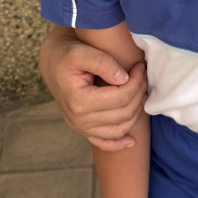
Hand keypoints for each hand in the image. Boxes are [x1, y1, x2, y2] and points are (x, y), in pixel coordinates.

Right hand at [39, 27, 147, 150]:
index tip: (140, 67)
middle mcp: (79, 120)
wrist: (53, 64)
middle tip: (143, 76)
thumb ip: (103, 63)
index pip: (121, 96)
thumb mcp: (82, 52)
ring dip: (136, 112)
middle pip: (123, 113)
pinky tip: (132, 141)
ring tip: (141, 92)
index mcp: (79, 101)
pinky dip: (119, 144)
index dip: (136, 82)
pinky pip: (104, 143)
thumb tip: (124, 79)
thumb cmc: (67, 55)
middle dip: (139, 93)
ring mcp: (81, 128)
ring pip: (120, 129)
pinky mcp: (83, 131)